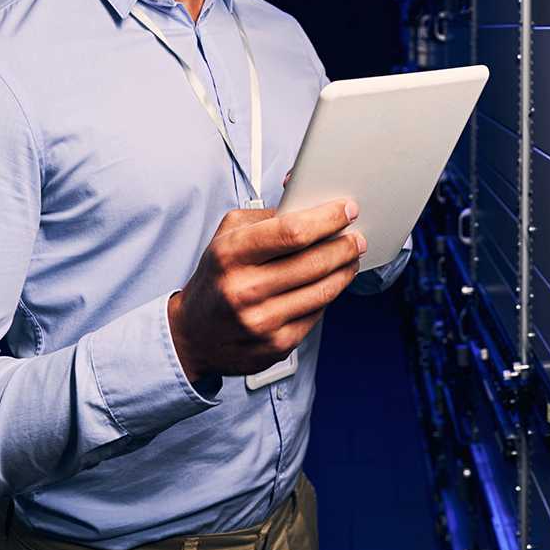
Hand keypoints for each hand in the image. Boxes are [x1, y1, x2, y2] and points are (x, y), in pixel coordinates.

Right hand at [167, 200, 364, 381]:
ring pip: (324, 289)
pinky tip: (330, 283)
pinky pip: (318, 313)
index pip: (292, 231)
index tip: (346, 210)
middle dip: (345, 244)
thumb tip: (310, 205)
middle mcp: (245, 289)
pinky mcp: (277, 345)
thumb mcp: (227, 236)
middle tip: (356, 236)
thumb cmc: (216, 278)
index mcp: (231, 254)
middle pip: (315, 261)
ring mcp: (262, 321)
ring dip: (345, 269)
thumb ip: (267, 217)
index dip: (327, 218)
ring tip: (350, 256)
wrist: (194, 335)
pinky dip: (329, 294)